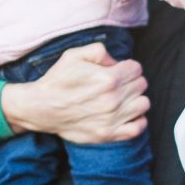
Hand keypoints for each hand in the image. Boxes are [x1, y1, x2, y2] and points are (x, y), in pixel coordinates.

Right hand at [0, 42, 149, 142]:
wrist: (41, 108)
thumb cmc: (58, 80)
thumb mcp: (74, 55)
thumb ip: (99, 51)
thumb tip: (116, 62)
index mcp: (109, 78)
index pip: (137, 68)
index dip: (127, 67)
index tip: (116, 71)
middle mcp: (114, 99)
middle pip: (141, 84)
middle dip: (131, 81)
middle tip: (116, 84)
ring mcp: (112, 118)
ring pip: (144, 104)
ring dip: (135, 99)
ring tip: (122, 98)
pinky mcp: (109, 134)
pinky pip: (138, 128)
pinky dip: (138, 120)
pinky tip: (127, 114)